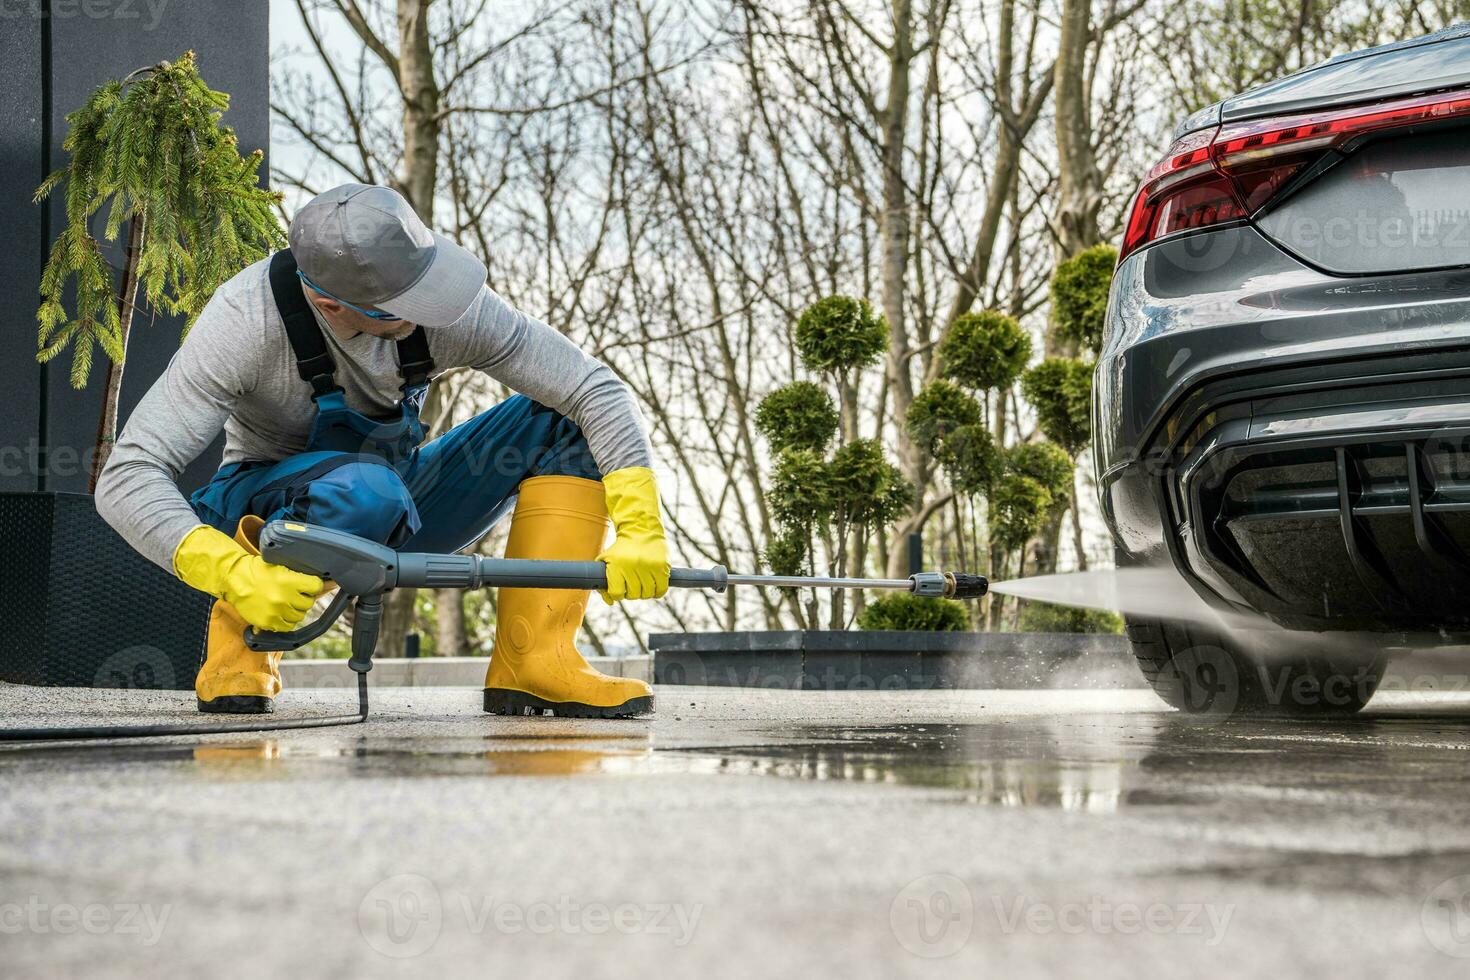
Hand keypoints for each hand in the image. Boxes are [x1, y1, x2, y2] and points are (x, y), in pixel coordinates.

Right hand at [173, 524, 323, 630]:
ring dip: (295, 609)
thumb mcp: (281, 566)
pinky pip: (287, 626)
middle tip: (293, 593)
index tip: (309, 584)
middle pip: (308, 603)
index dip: (313, 585)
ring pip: (299, 616)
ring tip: (284, 601)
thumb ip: (302, 576)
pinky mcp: (268, 622)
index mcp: (289, 581)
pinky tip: (279, 611)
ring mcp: (276, 612)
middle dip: (303, 597)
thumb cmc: (257, 570)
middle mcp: (284, 598)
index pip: (316, 586)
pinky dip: (285, 620)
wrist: (234, 580)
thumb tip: (328, 584)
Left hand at [597, 467, 670, 602]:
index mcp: (616, 565)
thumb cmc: (621, 549)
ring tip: (642, 582)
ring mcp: (649, 566)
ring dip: (644, 592)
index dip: (618, 593)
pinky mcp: (662, 567)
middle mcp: (632, 566)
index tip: (620, 587)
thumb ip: (603, 582)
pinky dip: (657, 591)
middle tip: (632, 583)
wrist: (641, 530)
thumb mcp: (607, 561)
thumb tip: (610, 602)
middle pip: (633, 595)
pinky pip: (661, 590)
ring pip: (647, 594)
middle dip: (631, 592)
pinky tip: (653, 584)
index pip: (617, 593)